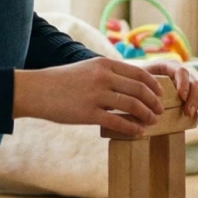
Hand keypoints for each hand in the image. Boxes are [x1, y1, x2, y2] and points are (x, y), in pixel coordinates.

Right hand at [13, 58, 163, 136]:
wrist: (37, 90)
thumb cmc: (61, 81)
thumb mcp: (86, 69)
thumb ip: (107, 73)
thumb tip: (128, 85)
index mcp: (104, 64)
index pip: (138, 73)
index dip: (153, 85)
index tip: (160, 94)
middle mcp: (103, 77)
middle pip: (140, 90)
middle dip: (154, 102)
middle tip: (160, 111)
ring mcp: (96, 95)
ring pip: (133, 106)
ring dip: (147, 115)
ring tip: (152, 122)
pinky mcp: (89, 114)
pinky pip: (118, 122)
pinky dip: (132, 128)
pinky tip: (138, 133)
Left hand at [141, 60, 197, 127]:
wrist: (138, 85)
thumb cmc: (136, 81)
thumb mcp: (137, 79)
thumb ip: (140, 85)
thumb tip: (139, 100)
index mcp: (170, 67)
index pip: (181, 71)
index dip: (183, 83)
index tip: (181, 96)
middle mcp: (182, 75)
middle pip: (194, 83)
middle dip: (193, 98)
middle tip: (187, 112)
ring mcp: (188, 86)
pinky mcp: (191, 98)